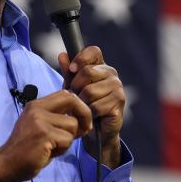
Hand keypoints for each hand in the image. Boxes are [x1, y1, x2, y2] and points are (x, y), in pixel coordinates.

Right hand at [0, 90, 91, 181]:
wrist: (7, 165)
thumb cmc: (26, 150)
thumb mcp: (40, 127)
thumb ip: (57, 119)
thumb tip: (83, 118)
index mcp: (36, 105)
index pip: (66, 94)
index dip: (79, 106)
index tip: (81, 121)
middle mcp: (38, 109)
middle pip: (72, 100)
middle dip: (84, 115)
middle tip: (85, 129)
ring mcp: (40, 121)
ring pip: (73, 125)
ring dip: (69, 139)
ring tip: (54, 147)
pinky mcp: (44, 134)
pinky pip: (68, 139)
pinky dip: (63, 149)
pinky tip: (49, 153)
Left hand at [58, 46, 124, 167]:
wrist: (96, 130)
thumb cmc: (84, 104)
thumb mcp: (72, 87)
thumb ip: (68, 72)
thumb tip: (62, 55)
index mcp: (101, 66)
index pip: (94, 51)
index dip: (81, 58)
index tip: (71, 69)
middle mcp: (112, 74)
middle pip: (88, 72)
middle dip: (76, 86)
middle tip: (75, 96)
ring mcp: (117, 88)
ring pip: (90, 91)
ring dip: (82, 102)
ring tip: (83, 107)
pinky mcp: (118, 104)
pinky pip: (96, 106)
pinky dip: (89, 113)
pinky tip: (91, 116)